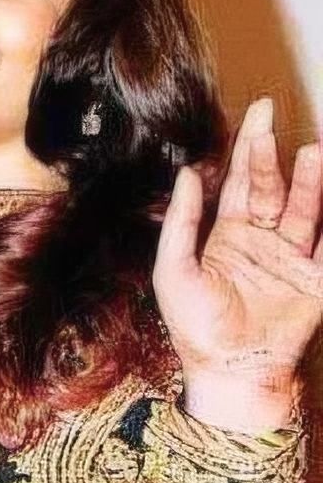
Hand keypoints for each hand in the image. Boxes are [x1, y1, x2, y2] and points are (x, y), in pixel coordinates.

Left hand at [155, 96, 322, 431]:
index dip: (248, 147)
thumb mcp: (174, 270)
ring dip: (311, 180)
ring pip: (307, 208)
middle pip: (273, 188)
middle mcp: (263, 241)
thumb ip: (180, 222)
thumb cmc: (194, 326)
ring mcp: (293, 259)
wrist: (230, 371)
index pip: (241, 182)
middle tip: (274, 119)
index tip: (257, 112)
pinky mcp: (316, 280)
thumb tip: (186, 172)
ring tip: (314, 150)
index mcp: (228, 236)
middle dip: (274, 155)